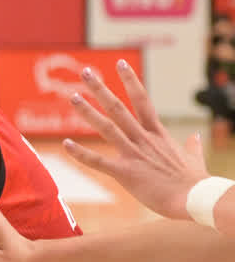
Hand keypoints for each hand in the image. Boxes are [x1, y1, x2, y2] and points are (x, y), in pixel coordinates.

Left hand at [63, 62, 207, 220]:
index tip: (119, 64)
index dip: (130, 81)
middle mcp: (144, 139)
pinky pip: (99, 161)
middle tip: (86, 72)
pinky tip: (65, 144)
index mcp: (158, 134)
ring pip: (107, 127)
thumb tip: (196, 138)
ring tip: (72, 97)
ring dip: (88, 112)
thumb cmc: (195, 181)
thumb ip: (192, 146)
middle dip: (101, 89)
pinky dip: (81, 153)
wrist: (194, 198)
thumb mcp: (194, 158)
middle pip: (119, 108)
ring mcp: (134, 154)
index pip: (142, 100)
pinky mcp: (126, 173)